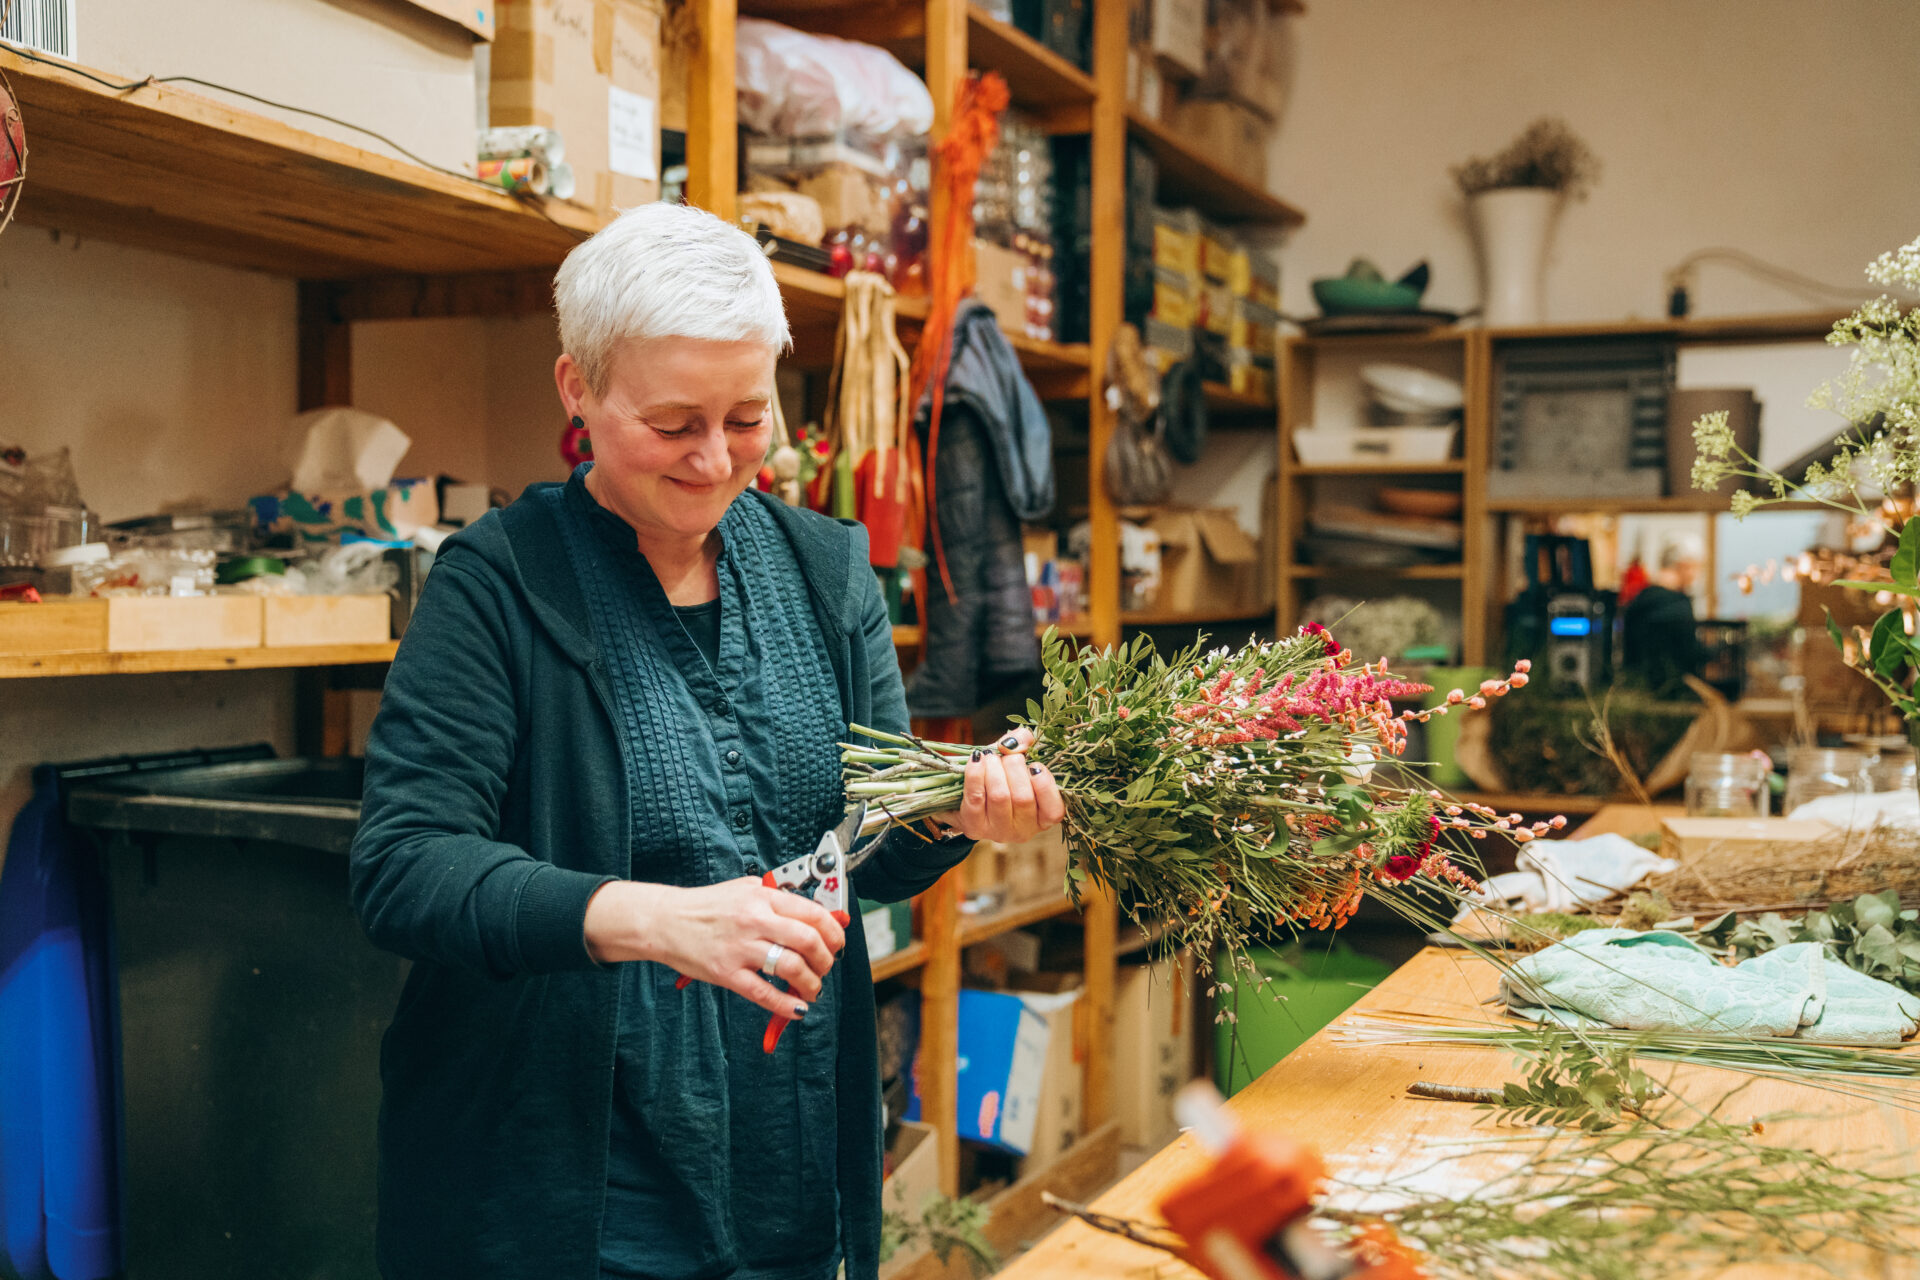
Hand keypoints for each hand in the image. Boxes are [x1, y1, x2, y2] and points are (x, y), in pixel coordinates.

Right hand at [583, 877, 845, 1019]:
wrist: (665, 920)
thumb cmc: (705, 906)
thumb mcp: (745, 889)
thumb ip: (778, 900)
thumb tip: (816, 917)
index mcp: (762, 897)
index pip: (813, 913)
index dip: (833, 932)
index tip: (836, 943)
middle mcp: (754, 920)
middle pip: (809, 941)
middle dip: (826, 960)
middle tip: (825, 968)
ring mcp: (740, 948)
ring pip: (791, 967)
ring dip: (811, 983)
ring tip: (810, 989)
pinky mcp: (726, 973)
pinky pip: (764, 993)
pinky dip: (785, 1005)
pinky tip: (795, 1009)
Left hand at [938, 726, 1066, 843]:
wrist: (968, 799)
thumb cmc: (1002, 778)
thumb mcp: (1018, 761)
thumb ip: (1023, 744)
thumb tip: (1017, 740)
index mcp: (1043, 818)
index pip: (1054, 811)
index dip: (1045, 785)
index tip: (1034, 765)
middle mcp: (1024, 830)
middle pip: (1023, 798)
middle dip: (1014, 767)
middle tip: (1007, 755)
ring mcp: (999, 832)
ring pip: (1000, 797)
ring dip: (994, 769)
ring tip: (991, 756)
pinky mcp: (974, 827)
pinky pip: (976, 797)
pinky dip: (975, 774)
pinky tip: (977, 760)